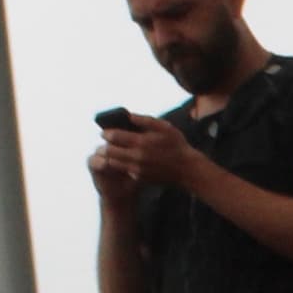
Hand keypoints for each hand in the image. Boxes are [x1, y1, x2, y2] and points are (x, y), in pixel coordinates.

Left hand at [92, 113, 209, 198]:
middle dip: (106, 145)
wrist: (187, 169)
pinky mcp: (140, 178)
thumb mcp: (164, 127)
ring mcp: (137, 169)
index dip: (106, 133)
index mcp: (141, 142)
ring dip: (110, 156)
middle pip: (109, 151)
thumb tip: (128, 115)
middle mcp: (137, 156)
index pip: (114, 137)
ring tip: (113, 151)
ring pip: (113, 162)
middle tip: (107, 142)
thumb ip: (145, 120)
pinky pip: (123, 171)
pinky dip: (120, 166)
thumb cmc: (177, 145)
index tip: (105, 132)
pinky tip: (125, 161)